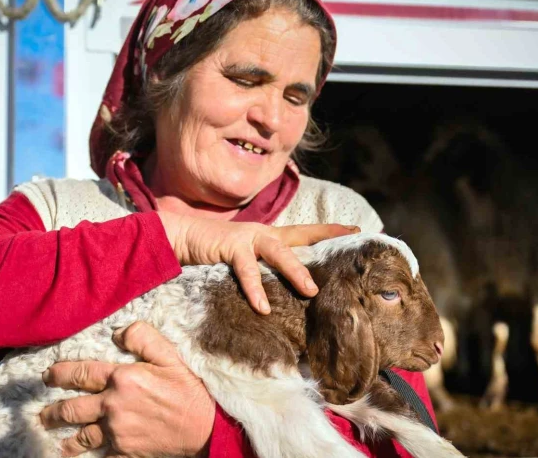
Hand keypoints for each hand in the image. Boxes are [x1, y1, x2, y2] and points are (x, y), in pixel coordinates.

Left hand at [40, 322, 214, 456]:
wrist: (206, 428)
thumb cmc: (189, 390)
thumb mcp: (170, 356)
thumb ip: (143, 337)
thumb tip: (117, 332)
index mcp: (123, 378)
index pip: (82, 373)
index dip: (61, 374)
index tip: (48, 375)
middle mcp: (113, 405)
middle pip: (73, 408)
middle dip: (54, 410)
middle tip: (44, 412)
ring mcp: (117, 432)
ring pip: (81, 436)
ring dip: (66, 437)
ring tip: (57, 437)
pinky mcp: (124, 452)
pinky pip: (99, 456)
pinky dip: (86, 457)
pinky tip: (79, 456)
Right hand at [159, 211, 358, 313]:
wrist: (181, 238)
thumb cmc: (213, 253)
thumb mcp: (243, 262)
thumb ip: (263, 272)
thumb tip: (283, 295)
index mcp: (269, 237)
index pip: (305, 233)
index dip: (330, 231)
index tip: (356, 231)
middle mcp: (263, 234)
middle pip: (300, 237)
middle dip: (324, 242)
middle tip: (347, 255)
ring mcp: (247, 238)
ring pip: (279, 252)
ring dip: (295, 270)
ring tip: (310, 291)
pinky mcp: (230, 246)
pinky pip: (246, 270)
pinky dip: (255, 289)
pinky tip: (262, 307)